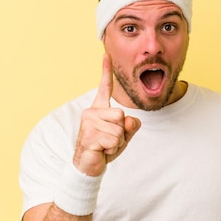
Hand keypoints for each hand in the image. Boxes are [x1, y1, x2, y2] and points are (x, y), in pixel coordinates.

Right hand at [73, 54, 140, 175]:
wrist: (89, 165)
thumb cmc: (105, 147)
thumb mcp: (124, 136)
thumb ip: (131, 127)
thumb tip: (131, 121)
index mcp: (100, 109)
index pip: (105, 87)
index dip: (106, 71)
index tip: (107, 54)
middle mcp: (92, 112)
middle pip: (121, 115)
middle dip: (122, 132)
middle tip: (109, 140)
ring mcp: (89, 123)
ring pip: (119, 129)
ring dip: (117, 142)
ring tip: (105, 145)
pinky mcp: (89, 135)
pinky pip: (114, 140)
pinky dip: (112, 149)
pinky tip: (101, 150)